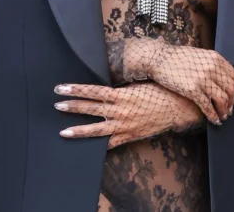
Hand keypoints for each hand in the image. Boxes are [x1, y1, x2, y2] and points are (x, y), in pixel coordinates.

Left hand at [55, 82, 204, 148]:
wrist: (178, 107)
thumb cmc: (159, 91)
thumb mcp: (138, 84)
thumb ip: (121, 87)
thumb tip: (105, 85)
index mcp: (121, 94)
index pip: (93, 91)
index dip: (76, 89)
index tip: (61, 88)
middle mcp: (120, 110)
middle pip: (91, 108)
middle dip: (72, 107)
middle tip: (56, 105)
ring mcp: (124, 125)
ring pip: (97, 129)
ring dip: (79, 130)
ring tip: (63, 131)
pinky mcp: (130, 135)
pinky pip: (112, 143)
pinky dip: (101, 145)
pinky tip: (89, 149)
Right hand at [125, 39, 233, 124]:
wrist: (159, 58)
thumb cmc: (177, 57)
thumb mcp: (199, 55)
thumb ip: (211, 63)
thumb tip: (221, 76)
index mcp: (215, 58)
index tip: (232, 96)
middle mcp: (212, 68)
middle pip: (230, 89)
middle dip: (231, 102)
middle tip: (229, 109)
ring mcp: (203, 79)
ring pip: (222, 99)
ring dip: (224, 111)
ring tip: (222, 116)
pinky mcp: (192, 90)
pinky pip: (207, 106)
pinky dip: (213, 115)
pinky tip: (213, 120)